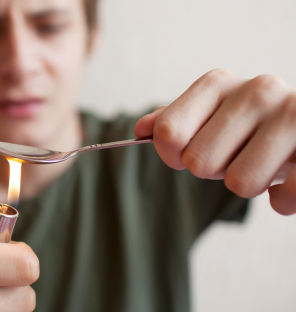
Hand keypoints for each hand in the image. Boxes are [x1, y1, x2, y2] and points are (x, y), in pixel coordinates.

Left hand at [134, 69, 295, 214]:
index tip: (186, 154)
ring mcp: (292, 114)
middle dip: (214, 170)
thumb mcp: (209, 119)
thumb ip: (174, 121)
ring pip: (239, 182)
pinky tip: (284, 184)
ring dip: (246, 185)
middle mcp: (256, 90)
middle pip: (199, 162)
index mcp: (218, 84)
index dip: (172, 155)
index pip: (168, 133)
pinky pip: (283, 195)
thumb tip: (141, 129)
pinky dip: (281, 200)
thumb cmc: (249, 129)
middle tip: (236, 156)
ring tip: (261, 164)